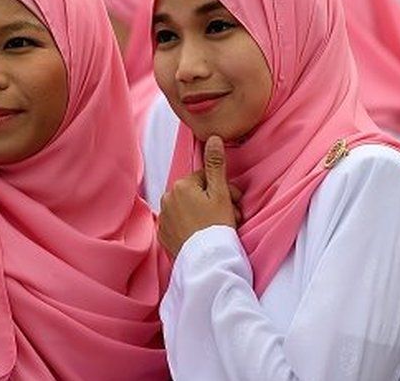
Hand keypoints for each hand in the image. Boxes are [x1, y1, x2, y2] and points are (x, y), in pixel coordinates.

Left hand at [158, 135, 241, 258]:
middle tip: (233, 215)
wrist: (206, 261)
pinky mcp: (164, 235)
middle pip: (198, 193)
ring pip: (190, 209)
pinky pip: (181, 224)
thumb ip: (215, 164)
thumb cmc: (216, 226)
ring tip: (220, 227)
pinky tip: (205, 235)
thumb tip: (213, 138)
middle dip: (216, 202)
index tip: (235, 201)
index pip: (206, 178)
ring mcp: (164, 218)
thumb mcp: (220, 193)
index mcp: (180, 186)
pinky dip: (192, 227)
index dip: (224, 189)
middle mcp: (167, 199)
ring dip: (206, 214)